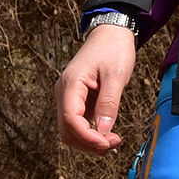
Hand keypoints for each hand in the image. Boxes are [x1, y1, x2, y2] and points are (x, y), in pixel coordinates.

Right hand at [54, 25, 137, 153]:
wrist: (110, 34)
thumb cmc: (113, 49)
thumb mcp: (115, 75)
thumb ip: (109, 103)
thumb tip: (104, 130)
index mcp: (70, 84)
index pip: (71, 121)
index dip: (88, 138)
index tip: (108, 143)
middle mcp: (64, 93)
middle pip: (67, 132)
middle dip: (89, 144)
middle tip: (114, 144)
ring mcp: (68, 98)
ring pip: (71, 132)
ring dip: (90, 143)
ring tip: (113, 142)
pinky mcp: (76, 102)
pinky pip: (79, 126)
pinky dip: (91, 136)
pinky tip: (107, 136)